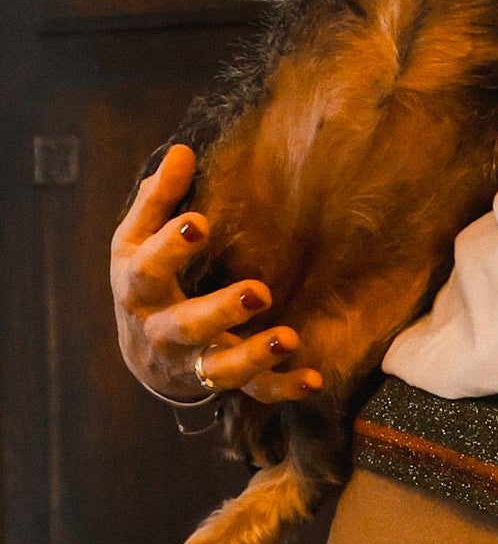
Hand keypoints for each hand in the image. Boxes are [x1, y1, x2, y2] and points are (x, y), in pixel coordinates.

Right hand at [110, 143, 322, 404]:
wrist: (143, 352)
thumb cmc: (147, 277)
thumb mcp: (138, 239)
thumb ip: (159, 198)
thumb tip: (182, 152)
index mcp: (138, 287)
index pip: (148, 267)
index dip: (169, 247)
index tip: (198, 222)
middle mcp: (162, 330)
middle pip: (186, 326)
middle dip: (220, 311)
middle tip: (259, 292)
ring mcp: (191, 361)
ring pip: (219, 368)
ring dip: (253, 355)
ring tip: (289, 337)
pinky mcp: (220, 380)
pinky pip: (252, 391)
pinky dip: (281, 387)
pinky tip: (313, 378)